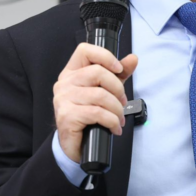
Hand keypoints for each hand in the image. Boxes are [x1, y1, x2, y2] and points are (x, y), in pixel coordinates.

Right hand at [53, 43, 138, 162]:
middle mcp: (64, 83)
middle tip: (122, 103)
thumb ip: (118, 74)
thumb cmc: (88, 116)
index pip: (84, 50)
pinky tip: (114, 127)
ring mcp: (63, 99)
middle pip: (97, 73)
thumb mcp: (105, 91)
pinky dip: (112, 121)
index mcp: (72, 72)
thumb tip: (133, 59)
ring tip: (119, 118)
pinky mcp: (67, 116)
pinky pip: (97, 113)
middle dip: (117, 89)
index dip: (105, 56)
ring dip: (117, 109)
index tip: (119, 69)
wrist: (74, 145)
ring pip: (100, 95)